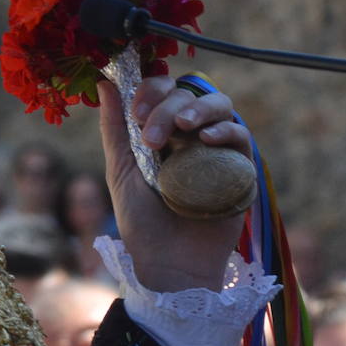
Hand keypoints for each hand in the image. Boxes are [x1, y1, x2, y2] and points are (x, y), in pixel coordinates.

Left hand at [99, 76, 250, 292]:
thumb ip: (115, 127)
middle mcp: (190, 135)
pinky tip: (208, 139)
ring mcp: (216, 150)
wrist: (168, 264)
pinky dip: (226, 130)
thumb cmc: (141, 221)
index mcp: (162, 131)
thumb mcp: (121, 170)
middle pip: (187, 94)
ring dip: (200, 107)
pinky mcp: (239, 170)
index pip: (163, 90)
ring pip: (219, 105)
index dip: (151, 89)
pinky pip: (241, 137)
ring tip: (184, 125)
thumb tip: (105, 82)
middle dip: (166, 106)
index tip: (137, 111)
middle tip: (151, 137)